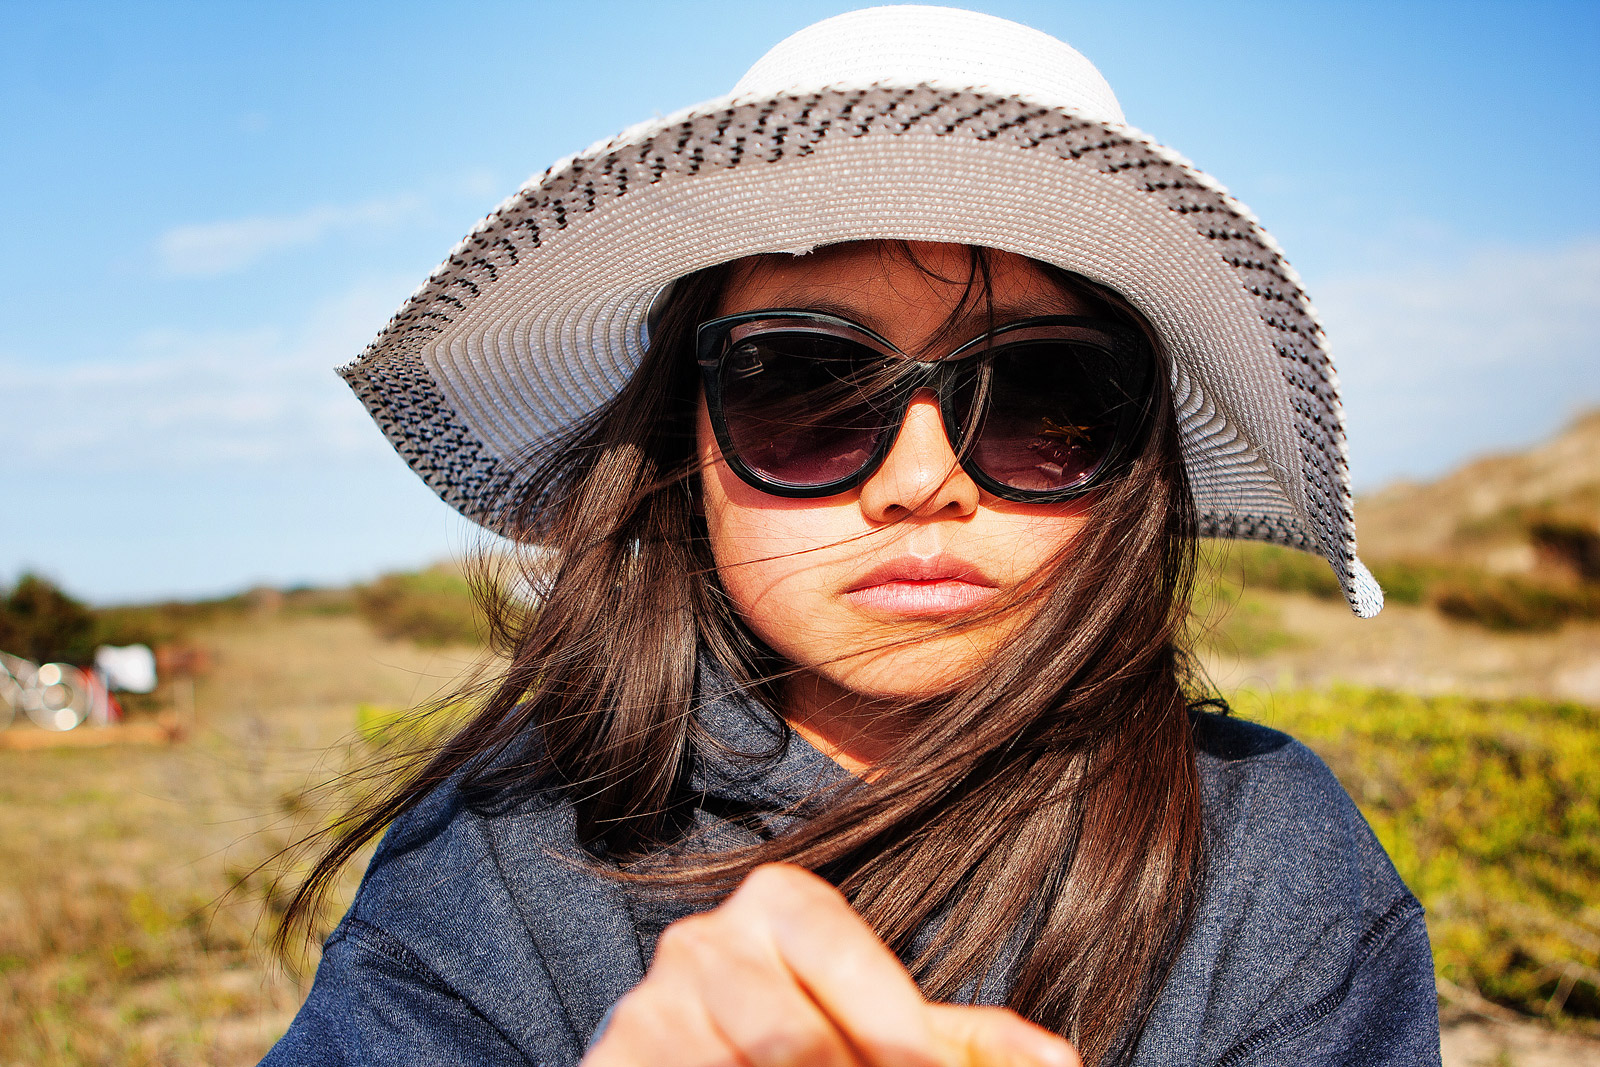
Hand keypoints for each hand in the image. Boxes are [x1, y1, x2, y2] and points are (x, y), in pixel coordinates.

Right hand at [583, 863, 1079, 1066]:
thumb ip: (968, 1043)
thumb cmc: (811, 1049)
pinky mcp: (613, 1057)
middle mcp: (706, 938)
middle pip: (800, 1046)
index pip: (856, 974)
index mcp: (782, 902)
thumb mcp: (887, 1034)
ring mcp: (650, 1001)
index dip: (901, 1045)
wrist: (689, 1061)